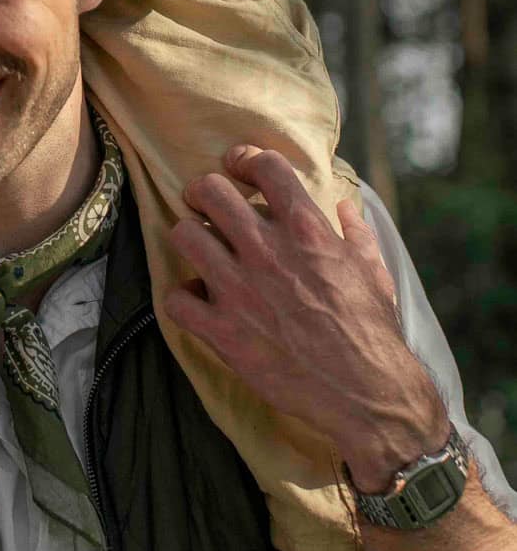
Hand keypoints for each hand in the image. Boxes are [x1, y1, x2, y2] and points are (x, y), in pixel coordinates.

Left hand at [164, 146, 446, 490]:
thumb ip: (355, 233)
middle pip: (211, 191)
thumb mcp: (374, 271)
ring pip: (183, 235)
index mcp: (307, 231)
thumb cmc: (373, 330)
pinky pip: (176, 299)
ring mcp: (239, 289)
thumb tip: (344, 207)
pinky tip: (199, 302)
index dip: (246, 158)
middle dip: (204, 191)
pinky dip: (183, 299)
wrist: (367, 392)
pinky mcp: (222, 330)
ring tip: (200, 249)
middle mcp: (267, 251)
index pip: (265, 166)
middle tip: (206, 204)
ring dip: (189, 237)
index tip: (240, 166)